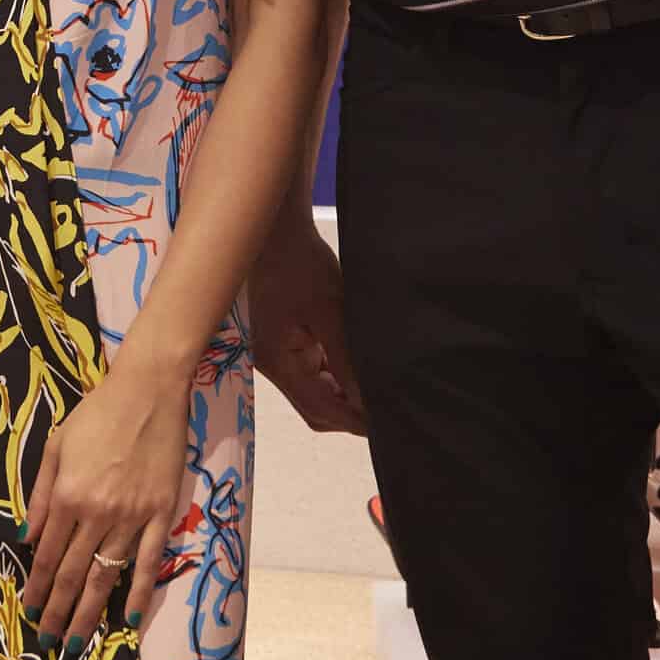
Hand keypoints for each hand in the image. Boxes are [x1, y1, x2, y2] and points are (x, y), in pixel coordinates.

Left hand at [22, 354, 191, 646]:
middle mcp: (97, 512)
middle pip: (74, 573)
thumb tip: (25, 537)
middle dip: (58, 611)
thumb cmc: (96, 414)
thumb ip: (40, 494)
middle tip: (48, 643)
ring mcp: (131, 516)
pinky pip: (147, 562)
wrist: (147, 391)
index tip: (29, 613)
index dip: (37, 587)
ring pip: (107, 575)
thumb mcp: (56, 446)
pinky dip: (137, 592)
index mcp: (67, 495)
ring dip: (89, 612)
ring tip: (77, 642)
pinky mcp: (161, 514)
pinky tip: (126, 618)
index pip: (48, 554)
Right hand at [247, 212, 365, 434]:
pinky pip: (312, 373)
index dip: (351, 420)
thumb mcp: (330, 313)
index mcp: (277, 361)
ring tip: (377, 391)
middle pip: (314, 408)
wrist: (279, 234)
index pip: (318, 408)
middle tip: (386, 411)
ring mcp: (278, 355)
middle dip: (348, 413)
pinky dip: (335, 378)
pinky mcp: (285, 344)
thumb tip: (365, 400)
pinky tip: (357, 371)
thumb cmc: (301, 266)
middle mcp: (272, 365)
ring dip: (343, 395)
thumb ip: (346, 361)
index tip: (384, 425)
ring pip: (314, 392)